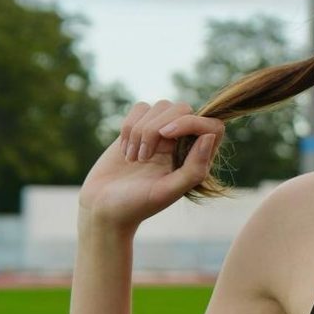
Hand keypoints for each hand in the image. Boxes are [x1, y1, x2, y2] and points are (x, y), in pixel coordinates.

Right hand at [78, 100, 224, 232]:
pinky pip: (140, 107)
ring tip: (133, 159)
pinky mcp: (139, 127)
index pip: (211, 124)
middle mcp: (182, 142)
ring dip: (141, 131)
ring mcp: (161, 133)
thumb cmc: (136, 205)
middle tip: (144, 157)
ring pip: (161, 106)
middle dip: (157, 127)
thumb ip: (194, 168)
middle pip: (183, 108)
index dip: (191, 121)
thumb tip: (209, 136)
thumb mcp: (167, 191)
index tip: (166, 134)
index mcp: (197, 158)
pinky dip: (129, 127)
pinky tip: (125, 151)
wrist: (102, 207)